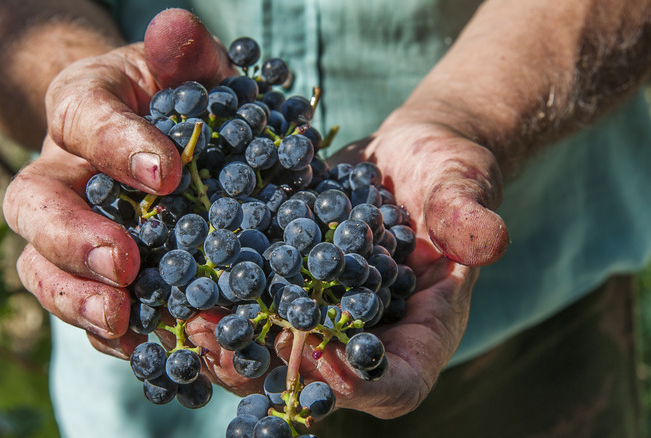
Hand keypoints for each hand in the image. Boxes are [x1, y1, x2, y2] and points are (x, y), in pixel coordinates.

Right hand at [3, 8, 234, 358]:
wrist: (156, 137)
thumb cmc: (170, 96)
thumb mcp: (180, 66)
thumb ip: (182, 50)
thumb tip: (179, 29)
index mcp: (81, 109)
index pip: (84, 120)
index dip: (117, 146)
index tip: (166, 174)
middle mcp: (59, 174)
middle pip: (35, 209)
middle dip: (74, 240)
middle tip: (124, 265)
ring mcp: (66, 232)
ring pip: (42, 270)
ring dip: (79, 302)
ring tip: (123, 325)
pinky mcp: (89, 277)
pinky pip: (86, 311)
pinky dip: (116, 338)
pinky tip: (155, 354)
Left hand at [183, 114, 509, 415]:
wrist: (404, 156)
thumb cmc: (446, 173)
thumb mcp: (462, 187)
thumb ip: (469, 216)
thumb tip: (491, 241)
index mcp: (421, 333)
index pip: (395, 382)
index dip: (356, 383)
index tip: (315, 358)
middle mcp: (366, 337)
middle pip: (318, 381)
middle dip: (267, 369)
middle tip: (220, 347)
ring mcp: (321, 317)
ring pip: (273, 352)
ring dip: (229, 342)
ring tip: (187, 317)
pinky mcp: (287, 287)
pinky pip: (253, 308)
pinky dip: (218, 301)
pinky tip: (183, 282)